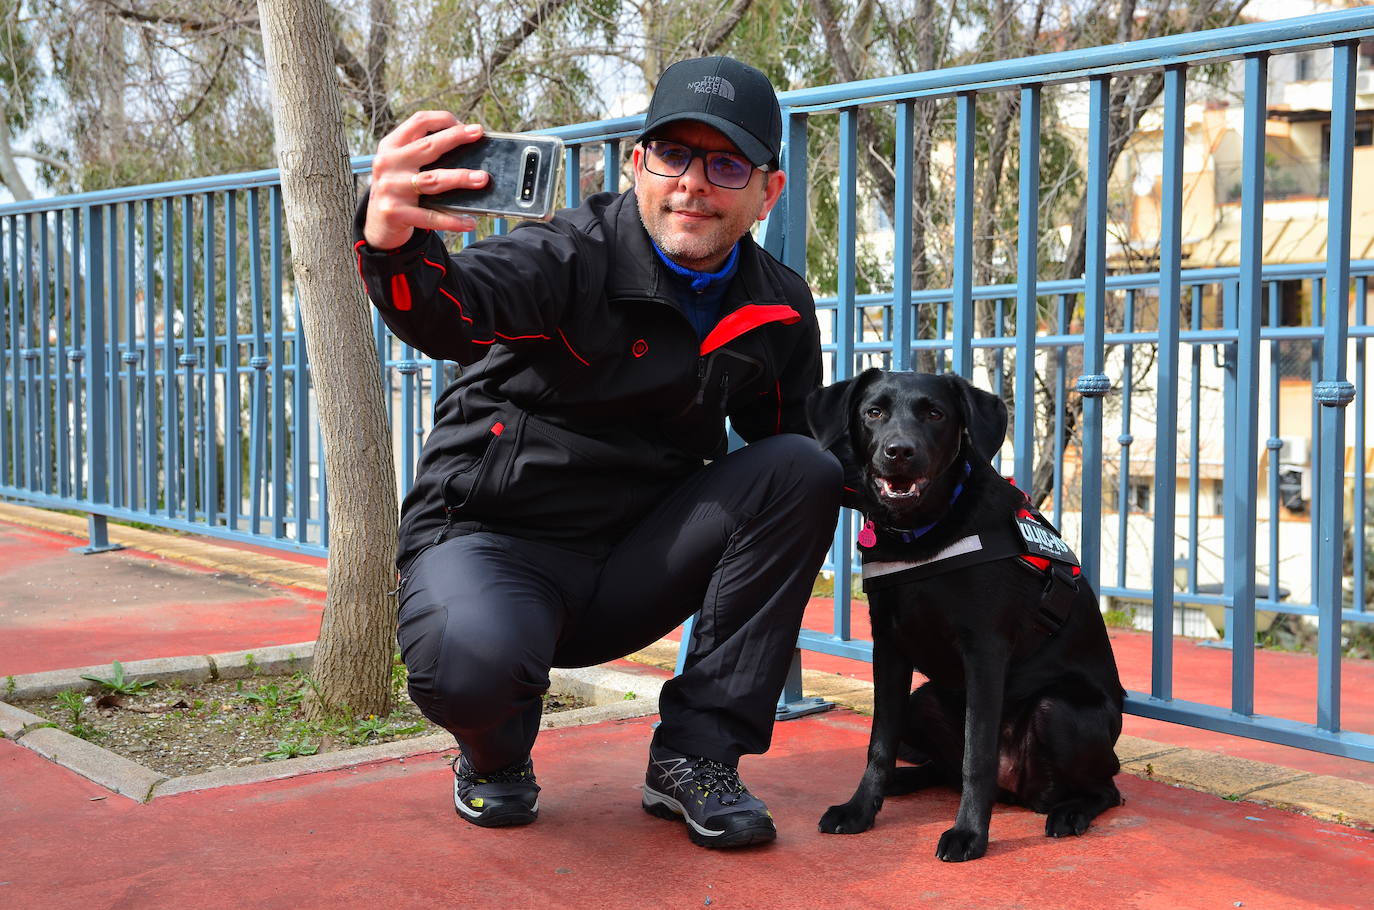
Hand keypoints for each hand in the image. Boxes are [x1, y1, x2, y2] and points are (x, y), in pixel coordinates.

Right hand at [362, 111, 490, 249]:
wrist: (376, 223)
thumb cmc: (399, 188)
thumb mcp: (401, 164)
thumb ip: (422, 153)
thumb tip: (467, 150)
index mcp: (390, 146)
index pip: (418, 122)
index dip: (444, 120)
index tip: (467, 126)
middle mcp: (388, 163)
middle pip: (427, 146)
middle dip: (455, 138)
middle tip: (478, 134)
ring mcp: (390, 188)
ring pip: (432, 179)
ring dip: (460, 178)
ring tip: (482, 179)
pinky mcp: (395, 213)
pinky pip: (430, 216)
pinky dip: (452, 220)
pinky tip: (470, 222)